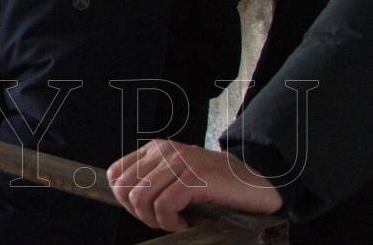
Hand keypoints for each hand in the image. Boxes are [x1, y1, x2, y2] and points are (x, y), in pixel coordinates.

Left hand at [107, 139, 282, 232]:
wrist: (256, 184)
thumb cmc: (216, 186)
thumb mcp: (178, 177)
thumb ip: (154, 181)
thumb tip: (128, 200)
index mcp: (156, 149)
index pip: (116, 173)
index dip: (123, 199)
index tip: (145, 212)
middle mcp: (164, 152)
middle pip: (125, 188)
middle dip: (138, 213)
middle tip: (161, 221)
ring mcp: (180, 163)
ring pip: (141, 198)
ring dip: (155, 220)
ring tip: (175, 223)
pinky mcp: (195, 178)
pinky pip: (164, 206)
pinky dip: (170, 222)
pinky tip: (185, 223)